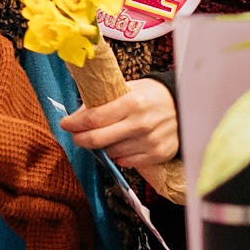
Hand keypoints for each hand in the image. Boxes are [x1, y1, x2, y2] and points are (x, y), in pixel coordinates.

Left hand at [61, 78, 178, 170]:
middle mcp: (141, 123)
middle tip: (75, 136)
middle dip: (80, 139)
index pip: (94, 118)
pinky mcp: (157, 154)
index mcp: (132, 102)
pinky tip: (122, 145)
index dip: (74, 123)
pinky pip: (127, 161)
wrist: (185, 105)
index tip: (65, 123)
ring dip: (102, 147)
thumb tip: (78, 114)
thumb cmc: (152, 95)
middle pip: (98, 139)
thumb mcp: (130, 88)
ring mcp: (150, 141)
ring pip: (111, 153)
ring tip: (106, 137)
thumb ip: (105, 100)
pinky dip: (119, 156)